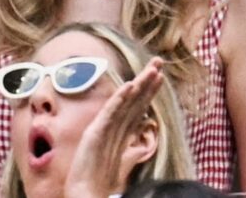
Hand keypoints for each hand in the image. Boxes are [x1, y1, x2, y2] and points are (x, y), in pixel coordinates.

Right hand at [65, 57, 164, 197]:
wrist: (84, 193)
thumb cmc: (100, 180)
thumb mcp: (123, 162)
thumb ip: (134, 150)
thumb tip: (145, 143)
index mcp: (119, 131)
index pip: (137, 106)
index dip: (149, 90)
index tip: (161, 76)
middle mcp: (112, 125)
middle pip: (133, 99)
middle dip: (147, 80)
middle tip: (159, 61)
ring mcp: (103, 127)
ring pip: (124, 101)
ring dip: (139, 84)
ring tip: (152, 69)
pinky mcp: (95, 133)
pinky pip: (110, 113)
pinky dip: (119, 99)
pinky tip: (128, 87)